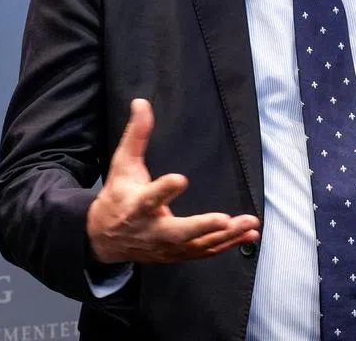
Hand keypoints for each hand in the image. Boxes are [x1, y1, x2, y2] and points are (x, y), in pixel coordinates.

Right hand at [86, 99, 259, 263]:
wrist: (104, 239)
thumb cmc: (118, 196)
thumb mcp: (123, 164)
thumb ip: (136, 135)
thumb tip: (141, 102)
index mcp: (136, 205)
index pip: (150, 197)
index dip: (164, 190)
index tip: (180, 179)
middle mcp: (152, 229)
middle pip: (177, 232)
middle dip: (201, 227)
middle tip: (224, 219)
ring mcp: (166, 246)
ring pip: (197, 245)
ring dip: (226, 236)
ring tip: (251, 224)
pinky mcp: (178, 254)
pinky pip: (206, 251)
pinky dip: (228, 244)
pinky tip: (250, 235)